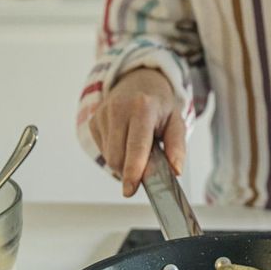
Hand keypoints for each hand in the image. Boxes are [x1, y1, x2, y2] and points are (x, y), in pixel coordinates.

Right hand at [89, 68, 185, 196]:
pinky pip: (103, 151)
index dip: (133, 169)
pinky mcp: (93, 121)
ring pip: (109, 157)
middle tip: (146, 166)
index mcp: (143, 107)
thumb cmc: (159, 105)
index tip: (130, 189)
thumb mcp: (176, 122)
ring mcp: (103, 114)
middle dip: (130, 170)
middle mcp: (119, 109)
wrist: (138, 81)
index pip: (136, 145)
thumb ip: (177, 147)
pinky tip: (124, 140)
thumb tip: (175, 171)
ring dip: (123, 163)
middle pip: (118, 157)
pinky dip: (115, 153)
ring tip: (136, 147)